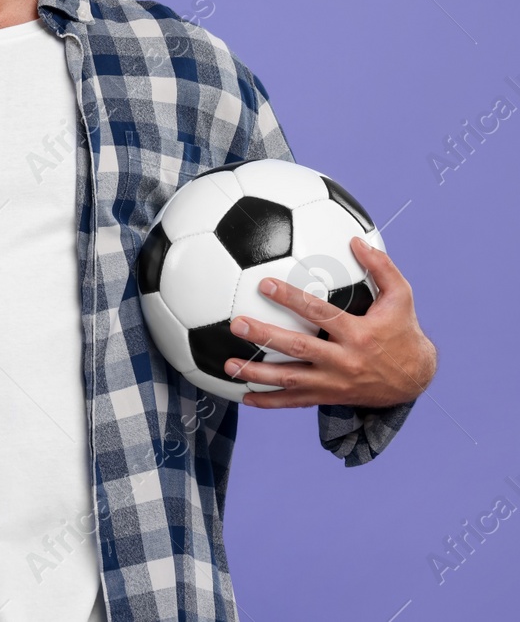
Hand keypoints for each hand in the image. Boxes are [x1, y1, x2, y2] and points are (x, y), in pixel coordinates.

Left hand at [225, 235, 437, 408]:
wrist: (416, 379)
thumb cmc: (403, 331)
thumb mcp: (402, 297)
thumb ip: (381, 267)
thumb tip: (356, 239)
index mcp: (359, 334)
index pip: (319, 313)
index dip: (291, 298)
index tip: (264, 285)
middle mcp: (344, 361)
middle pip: (298, 348)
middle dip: (265, 336)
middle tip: (237, 324)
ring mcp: (335, 383)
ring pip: (291, 380)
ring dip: (257, 374)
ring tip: (228, 365)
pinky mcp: (329, 397)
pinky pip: (295, 402)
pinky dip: (269, 402)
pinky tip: (244, 398)